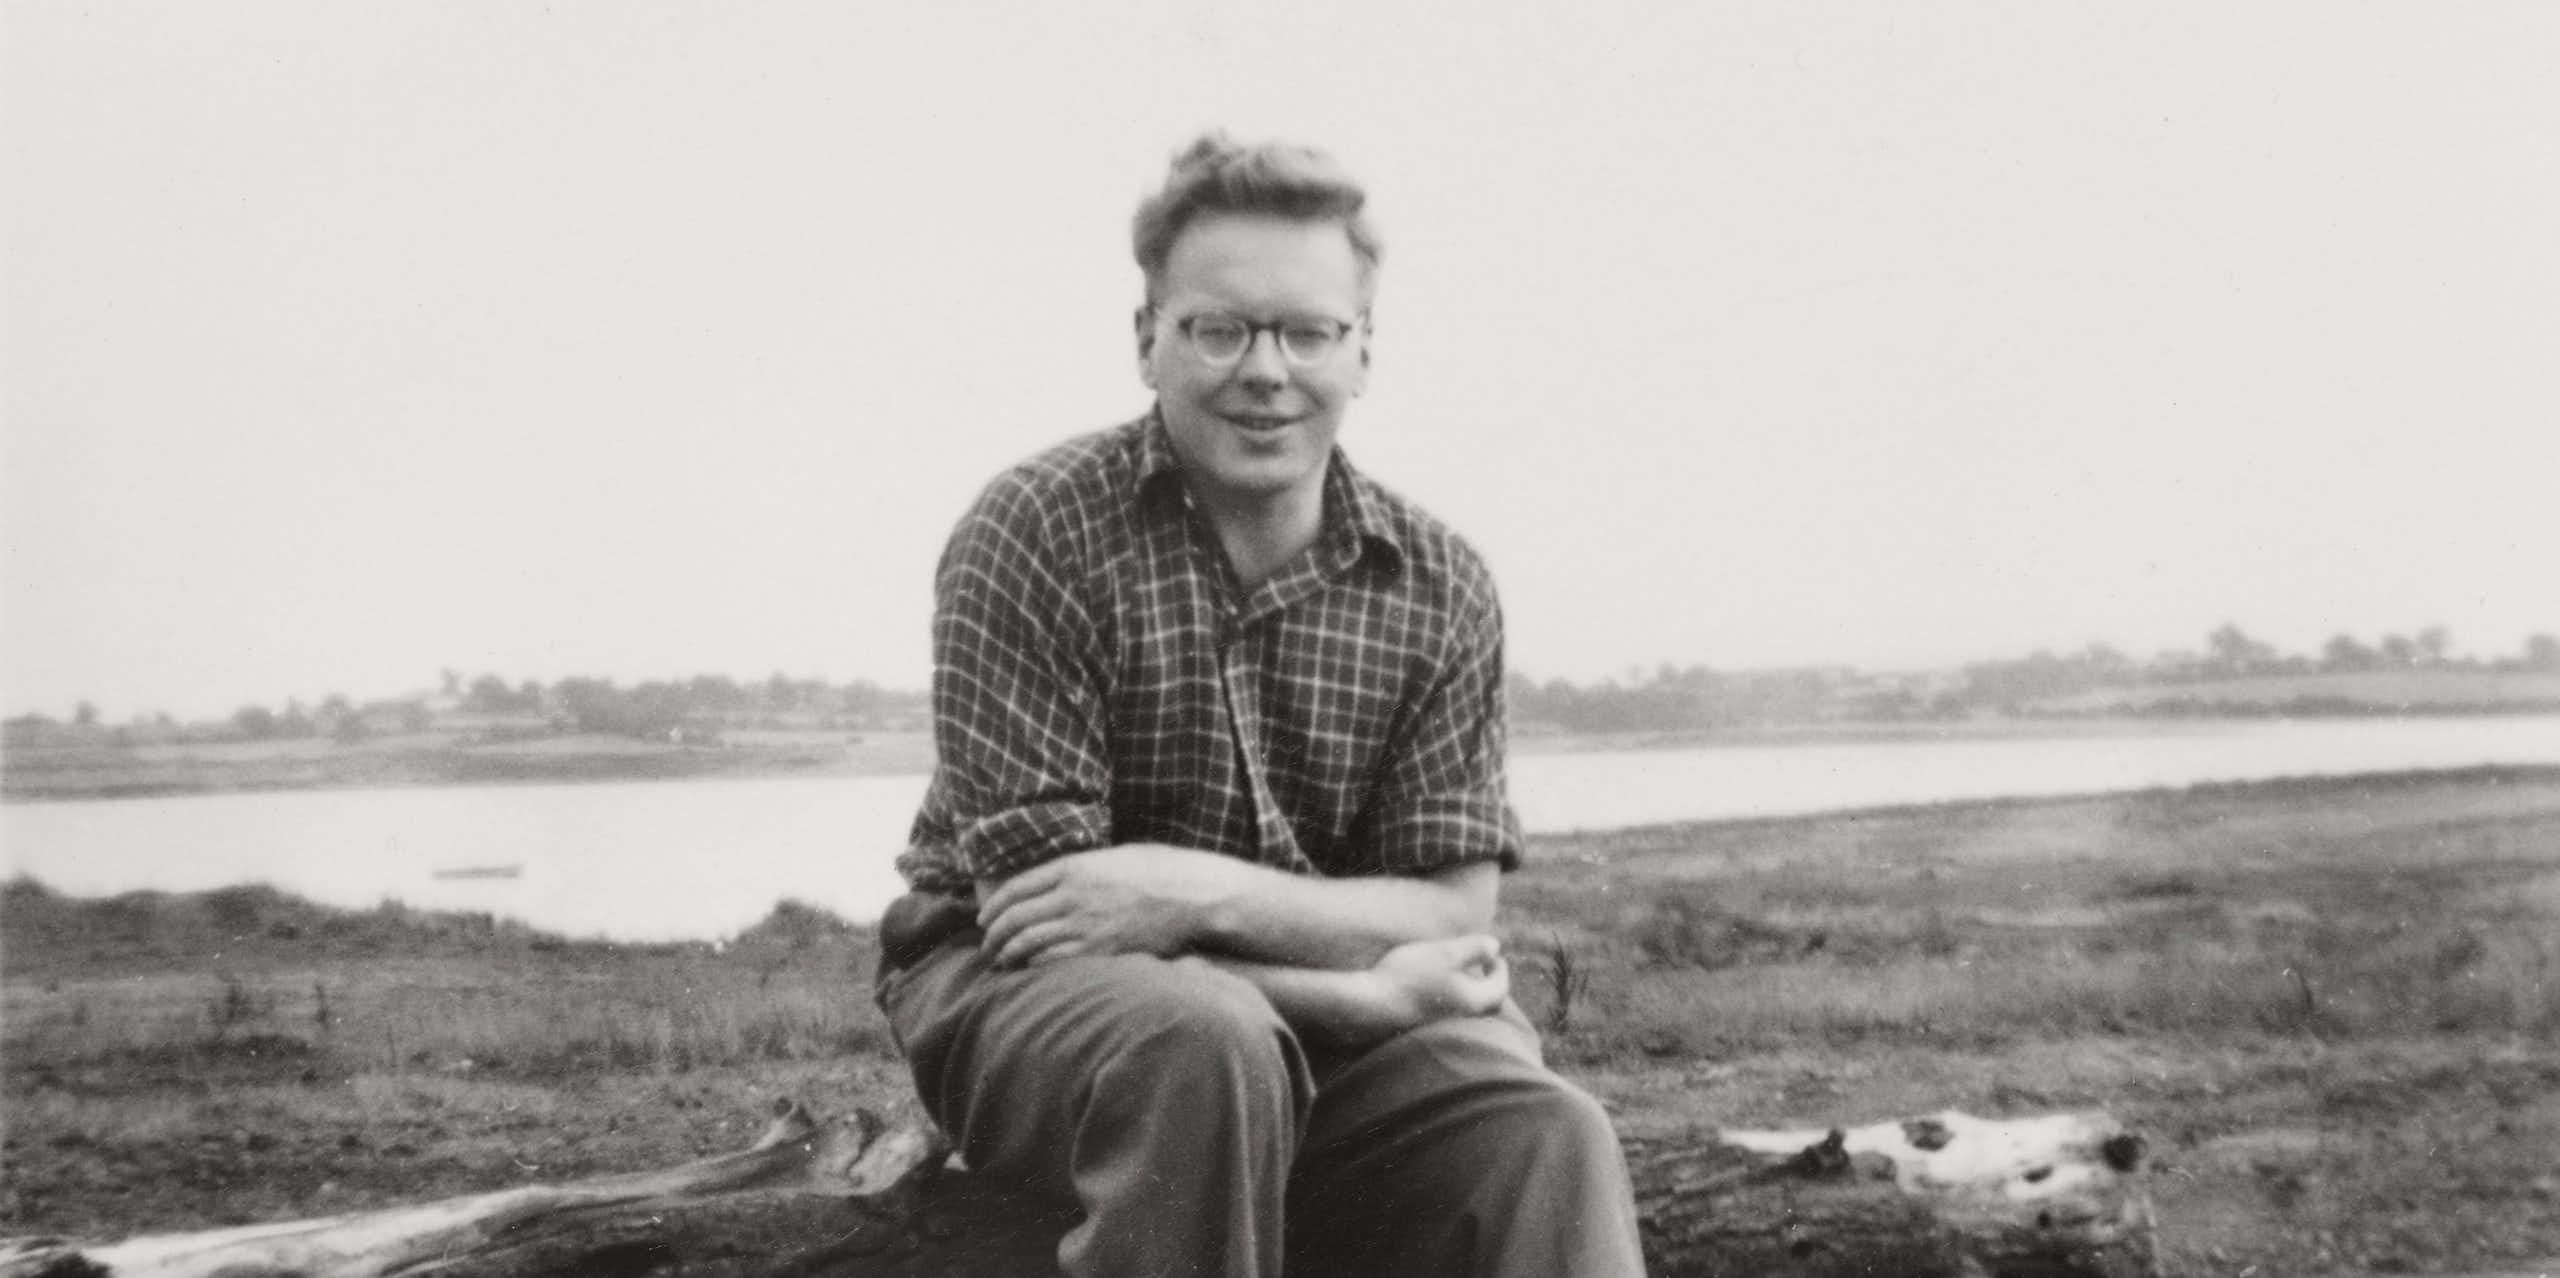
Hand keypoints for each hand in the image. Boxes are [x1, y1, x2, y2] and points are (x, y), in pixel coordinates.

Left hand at [977, 845, 1248, 967]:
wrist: (1194, 895)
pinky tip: (1030, 971)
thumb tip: (1051, 885)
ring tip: (1002, 962)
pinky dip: (1035, 968)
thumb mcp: (1112, 857)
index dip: (993, 907)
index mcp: (1073, 867)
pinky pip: (1054, 963)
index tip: (984, 920)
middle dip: (994, 936)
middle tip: (987, 947)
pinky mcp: (1101, 951)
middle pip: (1015, 918)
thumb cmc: (1160, 871)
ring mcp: (1086, 925)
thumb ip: (1079, 870)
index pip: (1016, 888)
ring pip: (1028, 943)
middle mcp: (1073, 896)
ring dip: (1008, 955)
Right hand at [1362, 934, 1508, 1033]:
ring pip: (1466, 1013)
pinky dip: (1451, 1003)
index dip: (1500, 969)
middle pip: (1487, 1007)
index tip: (1495, 955)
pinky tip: (1434, 989)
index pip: (1500, 988)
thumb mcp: (1444, 953)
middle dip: (1489, 986)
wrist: (1368, 1009)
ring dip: (1468, 994)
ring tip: (1458, 976)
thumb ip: (1473, 948)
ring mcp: (1442, 1030)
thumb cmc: (1407, 977)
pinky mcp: (1423, 1032)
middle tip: (1482, 968)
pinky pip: (1448, 1018)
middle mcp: (1462, 1022)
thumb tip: (1495, 946)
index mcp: (1473, 1003)